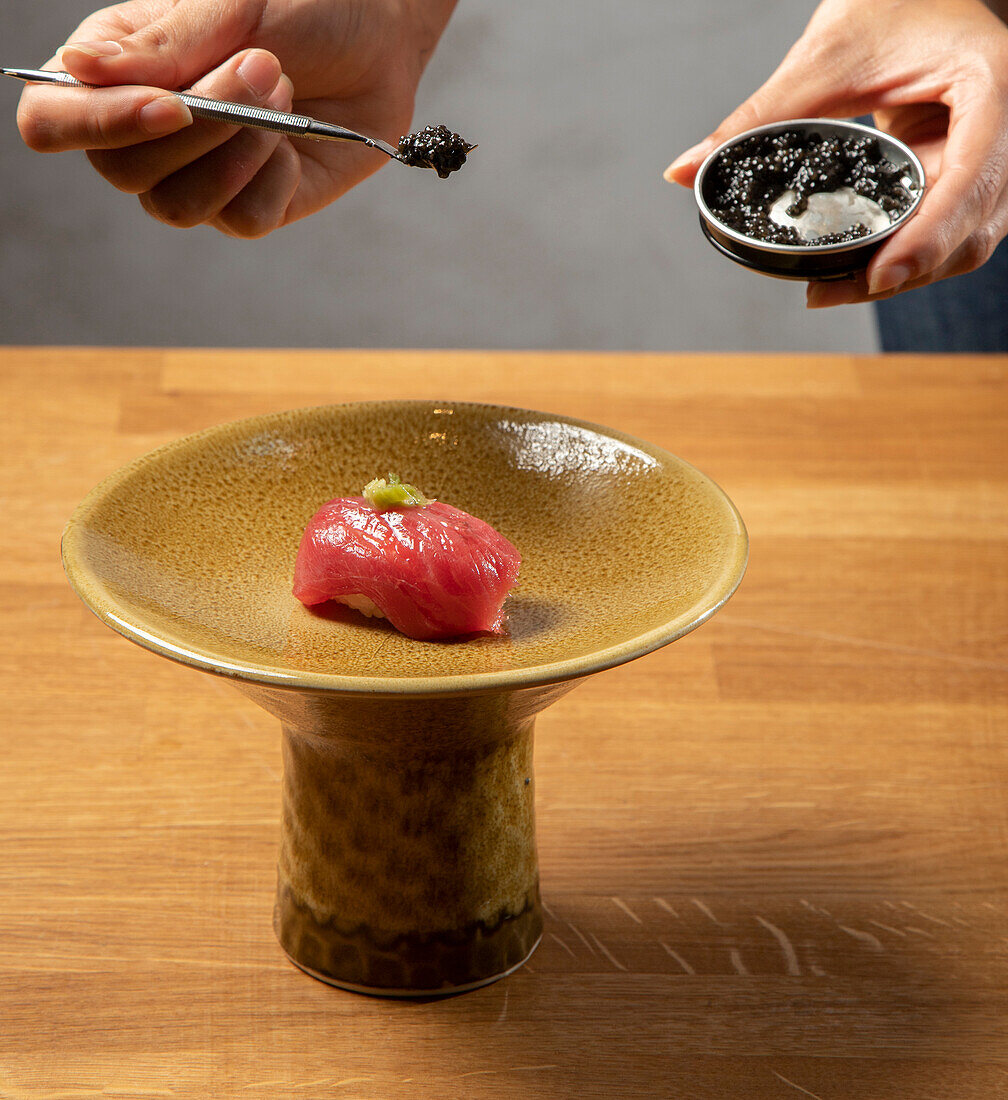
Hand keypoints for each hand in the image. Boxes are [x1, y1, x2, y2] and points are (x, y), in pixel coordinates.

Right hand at [17, 0, 456, 235]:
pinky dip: (271, 179)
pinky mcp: (250, 206)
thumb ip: (162, 44)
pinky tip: (293, 142)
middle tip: (261, 66)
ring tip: (280, 92)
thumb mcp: (231, 4)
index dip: (97, 126)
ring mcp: (198, 176)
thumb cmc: (300, 5)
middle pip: (123, 171)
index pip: (54, 120)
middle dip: (199, 128)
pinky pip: (240, 221)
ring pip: (178, 206)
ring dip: (235, 153)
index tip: (171, 105)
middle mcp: (147, 132)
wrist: (378, 37)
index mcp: (116, 69)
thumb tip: (75, 69)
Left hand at [664, 0, 1007, 306]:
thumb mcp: (821, 60)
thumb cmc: (887, 5)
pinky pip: (949, 230)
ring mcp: (991, 155)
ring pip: (967, 239)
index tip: (881, 275)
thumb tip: (685, 170)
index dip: (930, 235)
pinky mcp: (966, 174)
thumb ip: (758, 119)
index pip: (973, 176)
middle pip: (974, 224)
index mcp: (989, 85)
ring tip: (830, 291)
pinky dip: (906, 256)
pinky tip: (855, 274)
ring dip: (906, 274)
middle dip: (909, 269)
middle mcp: (1005, 126)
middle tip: (831, 293)